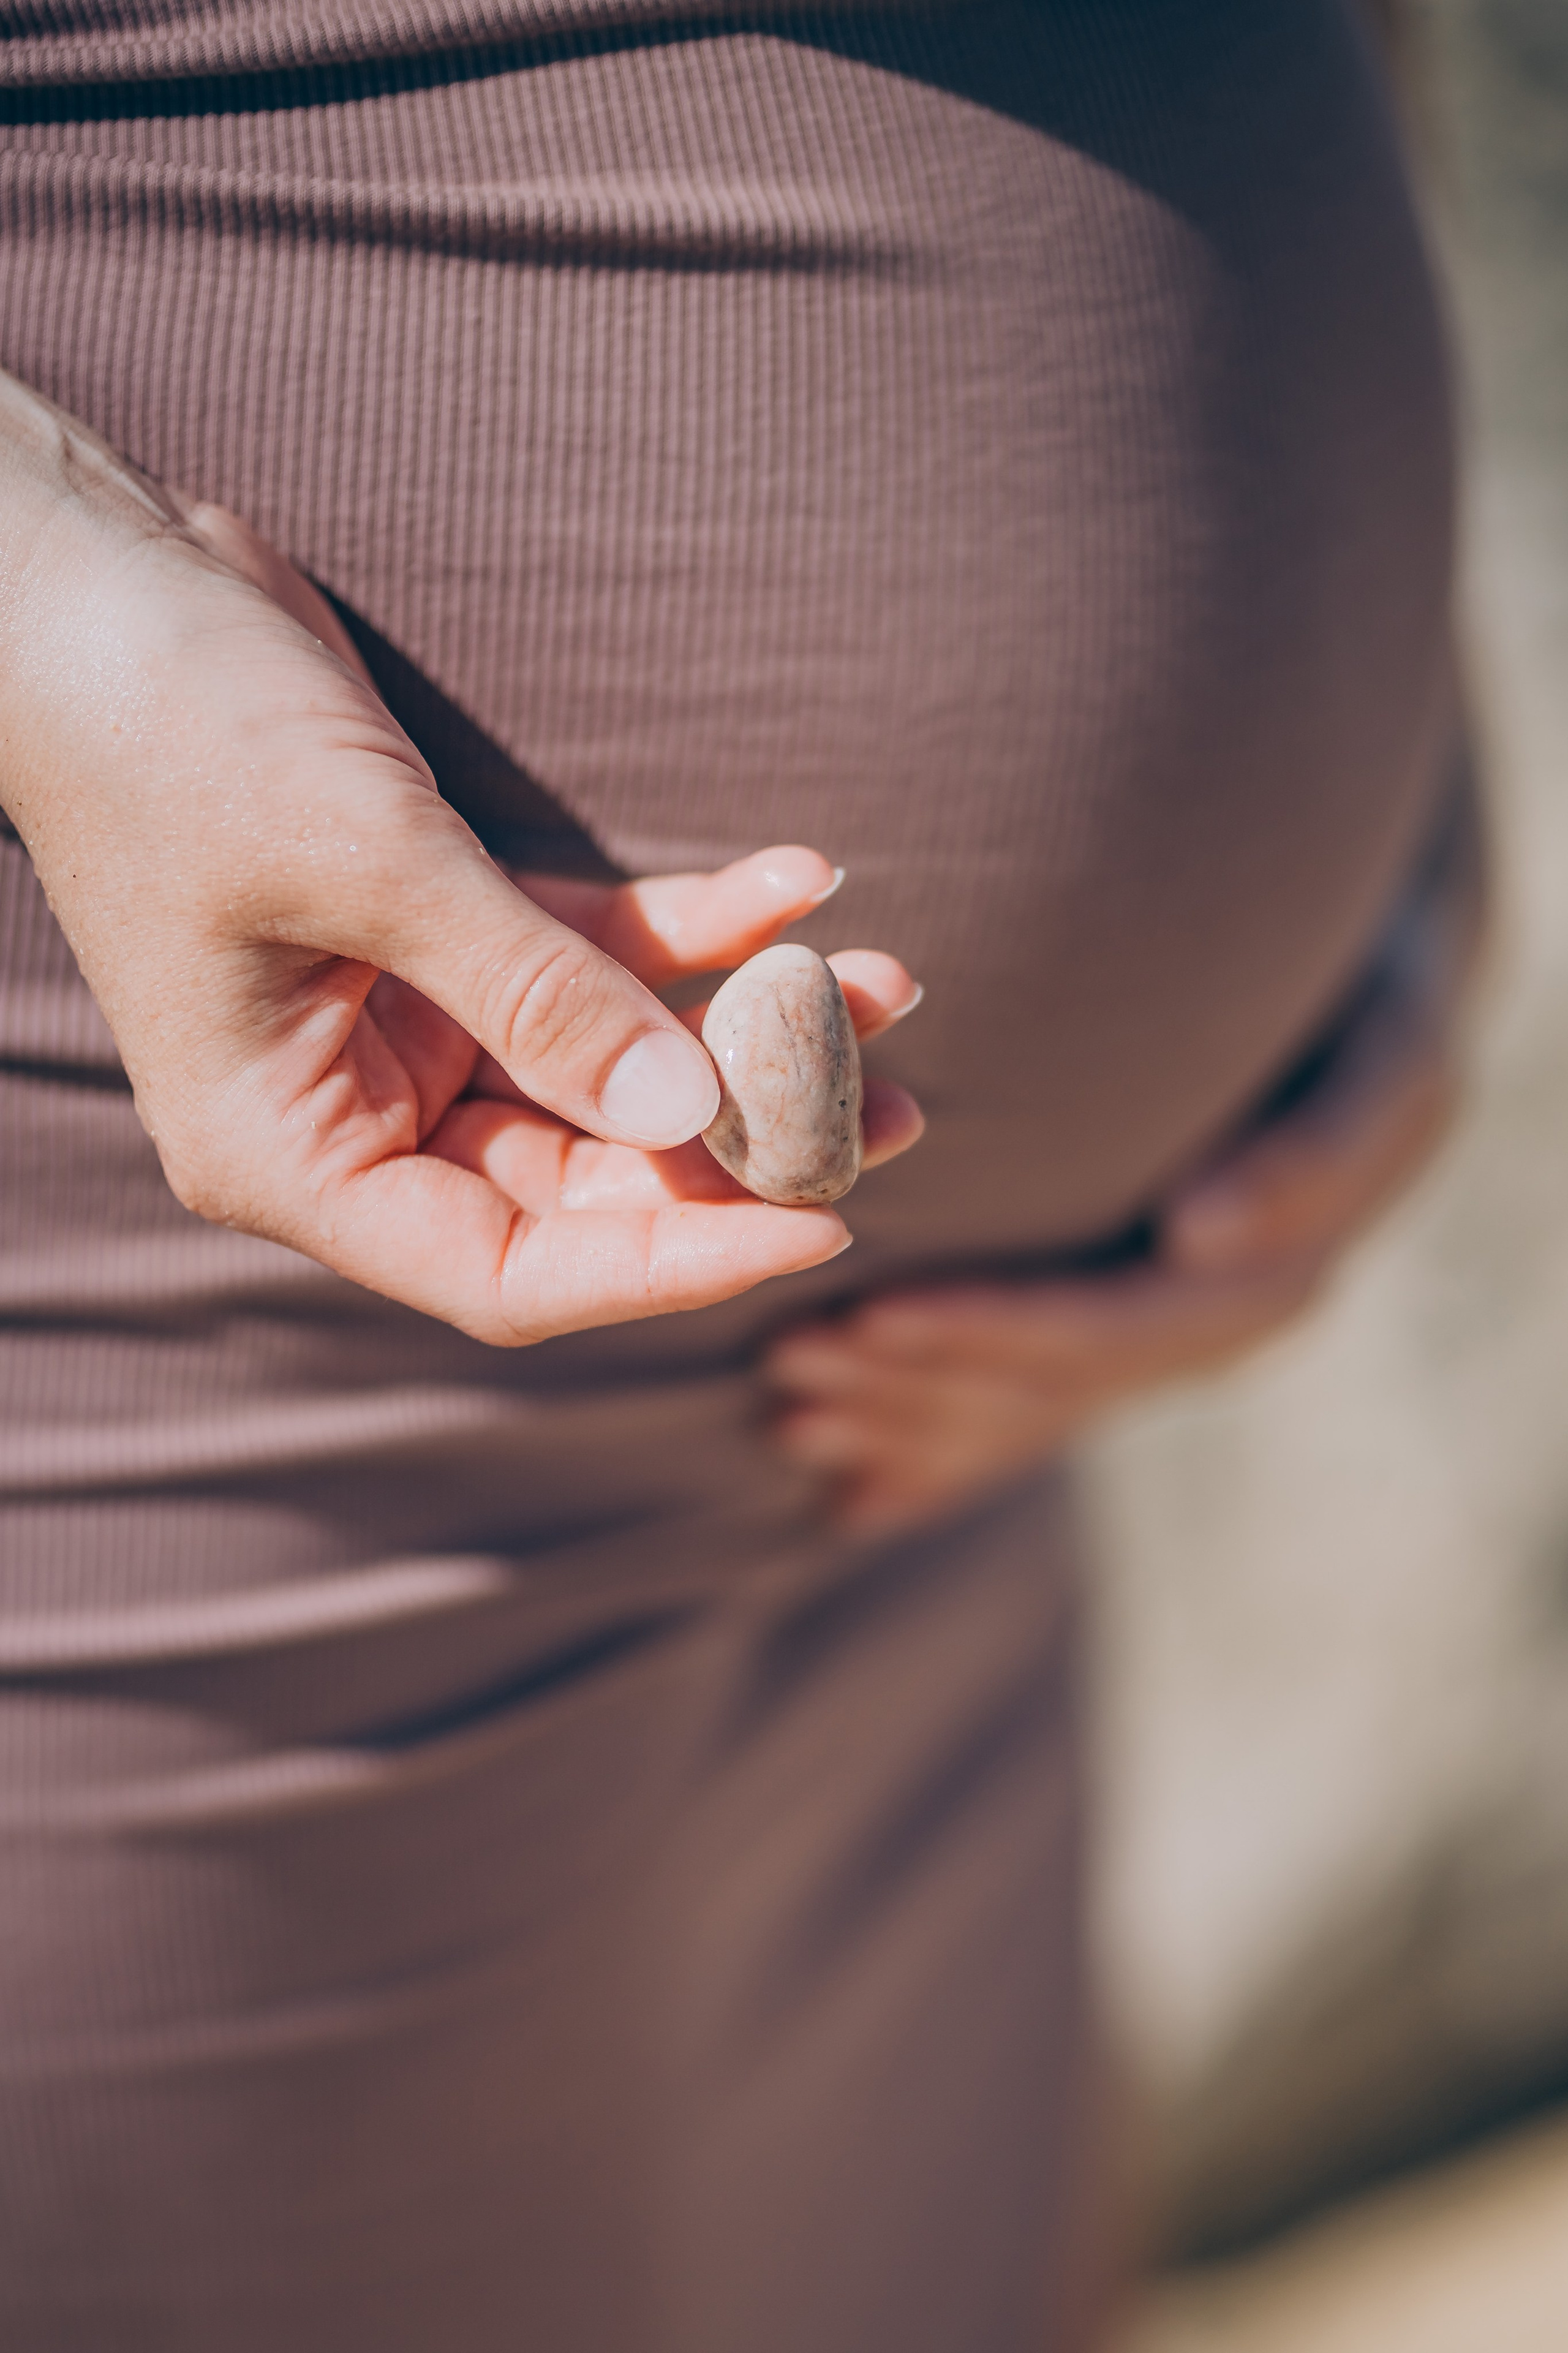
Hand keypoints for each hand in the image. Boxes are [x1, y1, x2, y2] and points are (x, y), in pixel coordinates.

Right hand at [0, 376, 920, 1342]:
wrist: (97, 586)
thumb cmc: (175, 730)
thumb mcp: (368, 867)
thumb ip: (533, 995)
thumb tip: (691, 1109)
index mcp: (296, 1153)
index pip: (513, 1264)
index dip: (671, 1258)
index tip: (819, 1219)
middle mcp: (356, 1113)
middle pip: (585, 1173)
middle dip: (740, 1136)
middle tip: (895, 1104)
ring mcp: (405, 1025)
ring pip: (608, 1064)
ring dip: (739, 1026)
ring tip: (885, 985)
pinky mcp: (445, 929)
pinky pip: (592, 954)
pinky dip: (688, 926)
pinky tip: (797, 880)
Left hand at [766, 796, 1481, 1531]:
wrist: (1370, 1024)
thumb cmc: (1371, 1011)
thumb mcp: (1387, 1062)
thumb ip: (1312, 1154)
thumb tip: (1199, 1239)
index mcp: (1267, 1282)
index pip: (1104, 1327)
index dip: (989, 1329)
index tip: (877, 1314)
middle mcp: (1211, 1333)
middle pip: (1043, 1381)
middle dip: (914, 1379)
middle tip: (792, 1356)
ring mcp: (1164, 1347)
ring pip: (1022, 1406)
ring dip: (904, 1416)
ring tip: (785, 1407)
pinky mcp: (1125, 1340)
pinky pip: (1028, 1412)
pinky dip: (937, 1453)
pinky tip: (845, 1492)